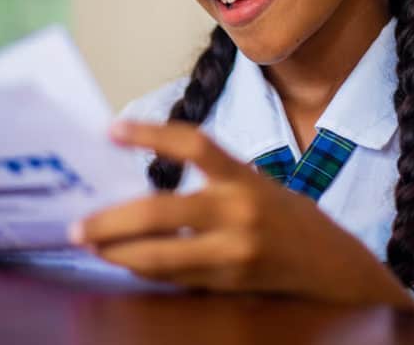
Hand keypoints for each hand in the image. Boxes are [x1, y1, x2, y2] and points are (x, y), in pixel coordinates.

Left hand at [72, 121, 413, 307]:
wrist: (335, 269)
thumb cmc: (288, 218)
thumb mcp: (255, 185)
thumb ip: (210, 181)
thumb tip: (141, 181)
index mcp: (244, 178)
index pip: (193, 144)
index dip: (150, 134)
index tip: (110, 129)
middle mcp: (239, 213)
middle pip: (160, 212)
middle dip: (111, 221)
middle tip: (77, 225)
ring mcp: (234, 253)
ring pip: (161, 256)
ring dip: (119, 252)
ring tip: (91, 245)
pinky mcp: (230, 284)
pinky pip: (176, 277)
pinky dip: (146, 269)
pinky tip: (125, 261)